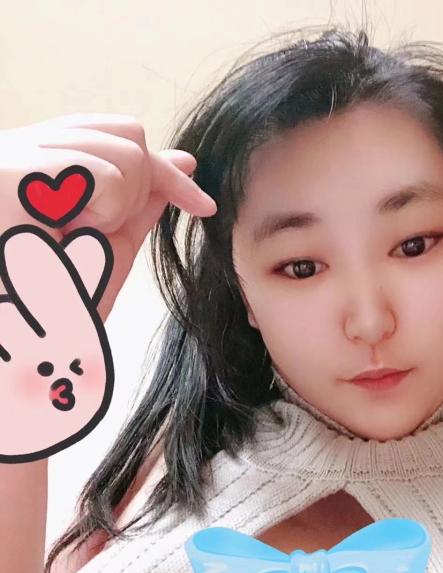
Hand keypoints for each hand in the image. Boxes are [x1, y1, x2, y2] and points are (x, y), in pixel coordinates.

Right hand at [0, 111, 216, 320]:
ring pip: (128, 154)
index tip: (201, 205)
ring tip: (74, 237)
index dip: (161, 166)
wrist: (33, 347)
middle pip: (128, 134)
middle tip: (101, 234)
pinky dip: (106, 215)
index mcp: (35, 157)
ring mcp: (13, 153)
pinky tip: (71, 234)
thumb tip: (183, 161)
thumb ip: (139, 198)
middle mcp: (17, 144)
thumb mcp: (109, 242)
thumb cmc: (58, 303)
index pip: (113, 131)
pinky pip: (109, 176)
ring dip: (119, 210)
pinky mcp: (16, 170)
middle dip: (143, 189)